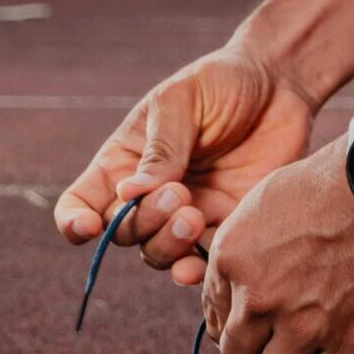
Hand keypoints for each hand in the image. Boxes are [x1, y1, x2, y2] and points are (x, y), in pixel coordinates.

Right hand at [54, 44, 315, 285]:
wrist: (279, 85)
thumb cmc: (220, 82)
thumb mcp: (181, 101)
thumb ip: (160, 148)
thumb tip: (129, 194)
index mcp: (124, 161)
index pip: (81, 202)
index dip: (74, 221)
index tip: (91, 227)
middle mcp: (148, 194)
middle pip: (122, 232)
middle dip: (142, 221)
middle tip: (178, 194)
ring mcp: (185, 213)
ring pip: (157, 253)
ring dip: (168, 246)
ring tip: (195, 215)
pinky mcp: (223, 225)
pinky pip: (200, 262)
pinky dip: (194, 271)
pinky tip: (199, 265)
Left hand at [203, 139, 353, 353]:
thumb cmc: (335, 181)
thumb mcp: (266, 200)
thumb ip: (243, 249)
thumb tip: (238, 286)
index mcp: (232, 257)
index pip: (214, 317)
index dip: (237, 320)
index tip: (258, 320)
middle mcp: (259, 296)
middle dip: (258, 348)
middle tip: (282, 334)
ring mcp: (303, 324)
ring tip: (309, 349)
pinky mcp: (349, 341)